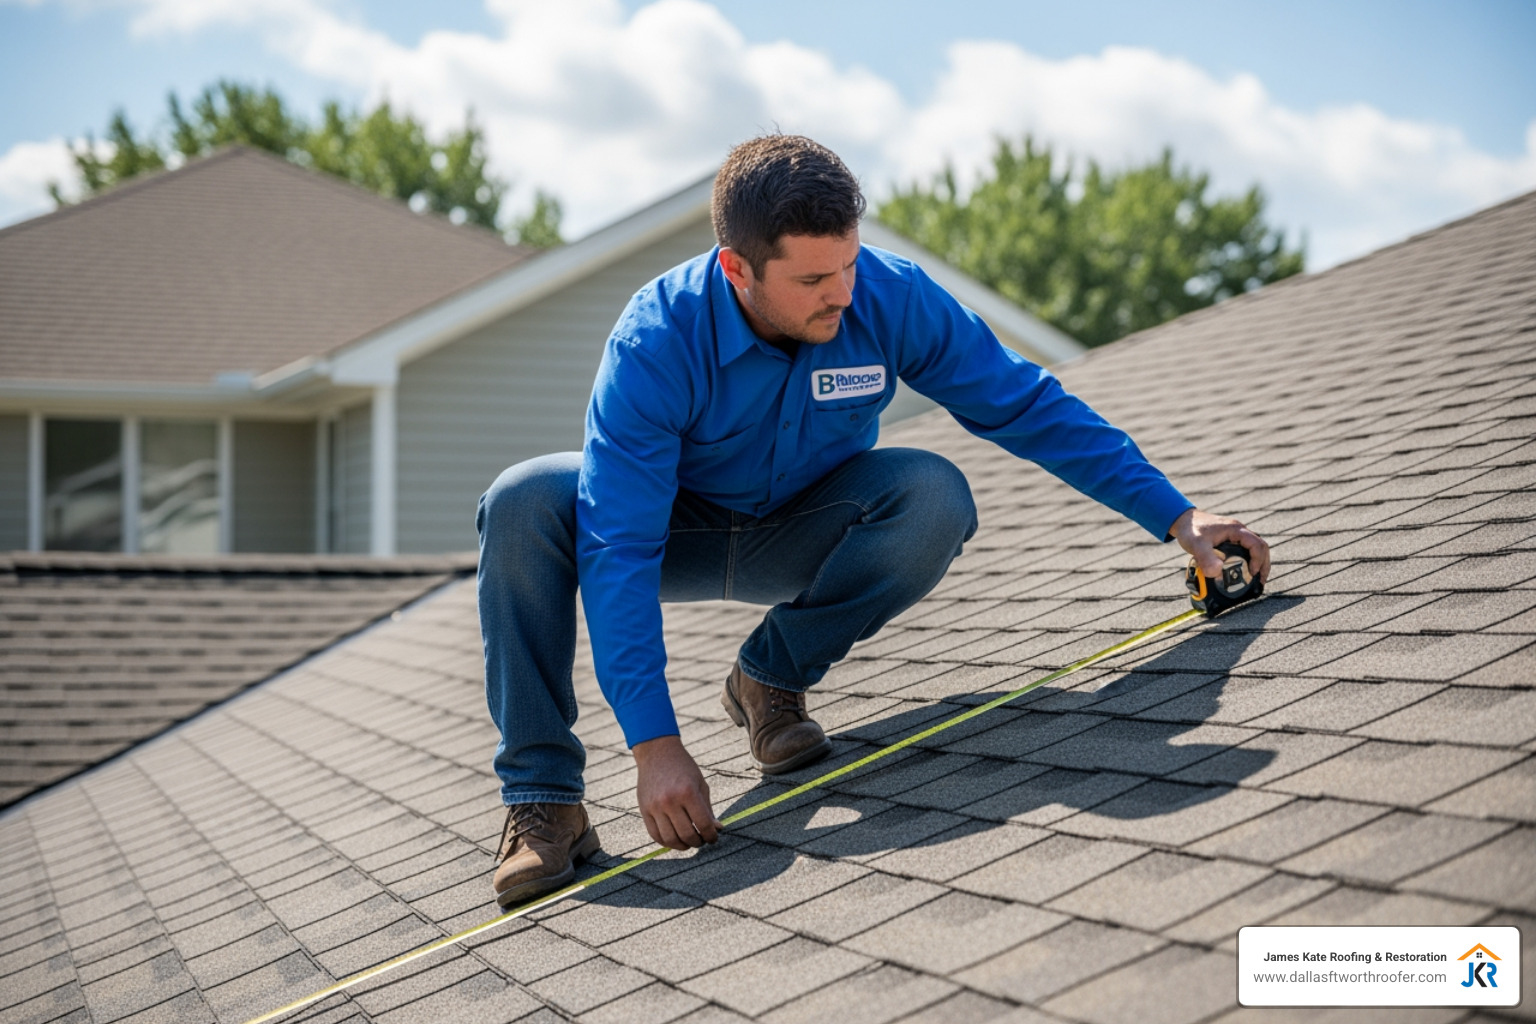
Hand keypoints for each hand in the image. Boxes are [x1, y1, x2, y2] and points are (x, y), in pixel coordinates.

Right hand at [632, 735, 722, 850]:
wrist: (657, 752)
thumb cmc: (683, 767)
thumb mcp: (700, 784)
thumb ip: (708, 808)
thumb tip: (717, 829)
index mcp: (688, 792)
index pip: (703, 824)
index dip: (711, 836)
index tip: (713, 837)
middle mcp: (670, 801)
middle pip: (687, 835)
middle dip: (698, 842)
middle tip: (702, 841)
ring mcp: (655, 807)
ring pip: (670, 839)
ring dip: (682, 846)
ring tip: (689, 842)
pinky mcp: (644, 810)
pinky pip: (655, 835)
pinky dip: (666, 842)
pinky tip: (675, 839)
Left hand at [1168, 508, 1270, 584]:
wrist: (1182, 520)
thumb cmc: (1190, 529)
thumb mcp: (1196, 544)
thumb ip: (1206, 558)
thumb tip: (1218, 573)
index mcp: (1235, 530)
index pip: (1257, 544)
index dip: (1258, 560)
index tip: (1252, 573)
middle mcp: (1238, 531)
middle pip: (1261, 547)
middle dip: (1263, 564)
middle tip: (1260, 580)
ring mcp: (1235, 535)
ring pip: (1254, 549)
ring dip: (1257, 563)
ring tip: (1255, 578)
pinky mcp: (1229, 540)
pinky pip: (1244, 550)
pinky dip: (1247, 561)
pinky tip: (1242, 571)